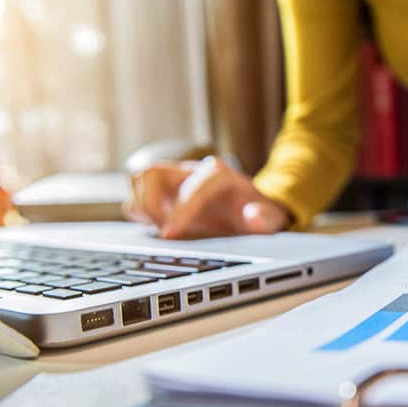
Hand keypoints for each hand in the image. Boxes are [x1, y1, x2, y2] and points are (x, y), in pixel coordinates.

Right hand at [126, 156, 289, 238]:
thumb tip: (253, 216)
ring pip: (139, 180)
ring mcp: (174, 181)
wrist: (253, 209)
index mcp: (217, 175)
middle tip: (166, 231)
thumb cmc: (258, 214)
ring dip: (143, 208)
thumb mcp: (270, 218)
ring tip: (163, 230)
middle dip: (151, 205)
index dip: (179, 211)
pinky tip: (160, 230)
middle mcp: (191, 172)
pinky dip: (141, 214)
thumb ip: (265, 218)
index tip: (170, 234)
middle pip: (151, 173)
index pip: (191, 186)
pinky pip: (137, 195)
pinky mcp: (163, 194)